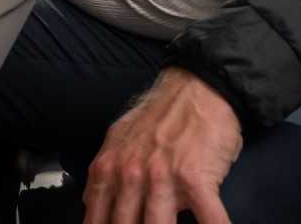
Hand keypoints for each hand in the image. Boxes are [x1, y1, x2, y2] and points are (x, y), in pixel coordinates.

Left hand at [83, 67, 241, 223]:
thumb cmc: (161, 116)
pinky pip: (207, 219)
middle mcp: (130, 176)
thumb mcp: (119, 140)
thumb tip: (93, 203)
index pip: (96, 218)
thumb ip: (105, 174)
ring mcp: (162, 178)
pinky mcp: (195, 178)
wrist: (198, 89)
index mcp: (109, 169)